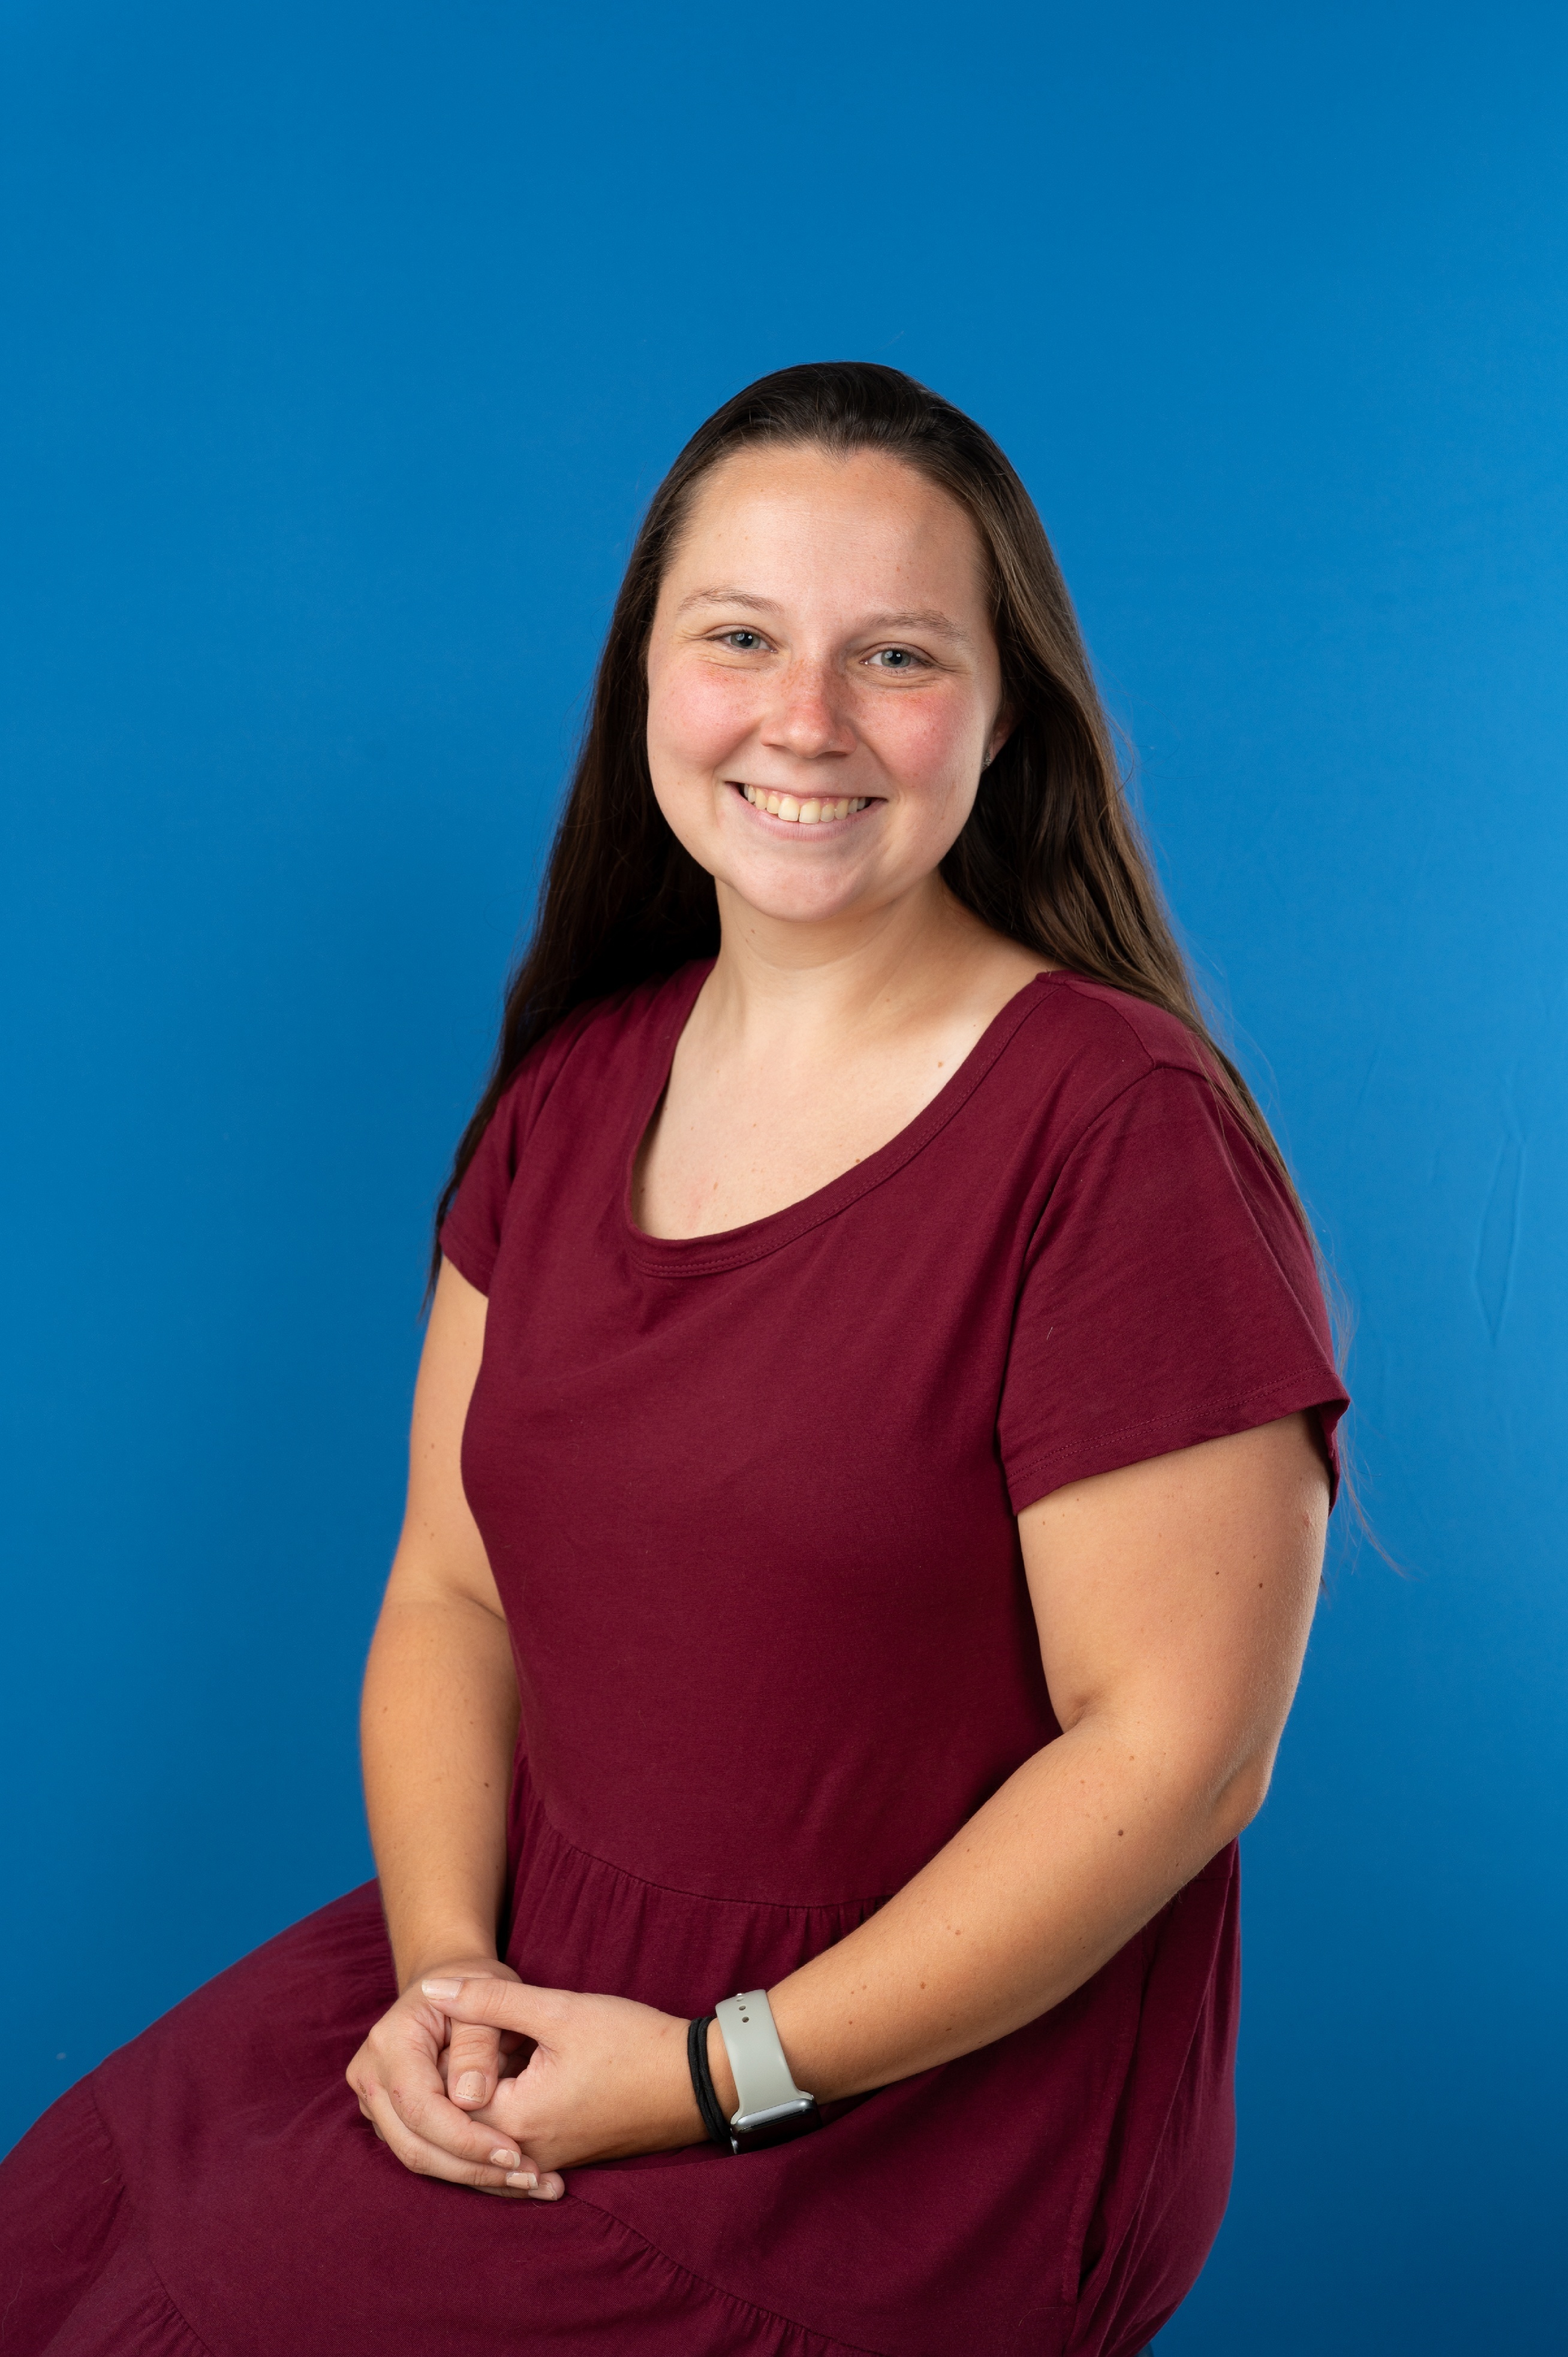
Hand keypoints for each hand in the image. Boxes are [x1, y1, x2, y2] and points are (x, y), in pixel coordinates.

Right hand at [346, 1955, 565, 2199]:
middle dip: (472, 2169)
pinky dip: (465, 2167)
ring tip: (526, 2183)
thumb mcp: (487, 1995)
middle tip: (529, 2180)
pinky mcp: (389, 2118)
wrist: (448, 1984)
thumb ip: (477, 2044)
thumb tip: (471, 2100)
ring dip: (472, 2176)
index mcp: (390, 2042)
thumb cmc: (473, 1984)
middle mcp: (371, 2075)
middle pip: (414, 2144)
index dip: (466, 2138)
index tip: (514, 2154)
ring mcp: (374, 2100)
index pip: (421, 2107)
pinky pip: (424, 2152)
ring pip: (418, 2157)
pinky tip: (506, 2176)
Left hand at [419, 1976, 705, 2173]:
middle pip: (459, 2122)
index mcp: (517, 2121)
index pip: (442, 2103)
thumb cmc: (631, 2043)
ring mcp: (546, 2159)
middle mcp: (525, 2153)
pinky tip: (513, 2067)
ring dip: (479, 2090)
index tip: (438, 2023)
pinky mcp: (563, 2155)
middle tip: (453, 2031)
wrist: (697, 2081)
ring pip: (485, 2130)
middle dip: (452, 2076)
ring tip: (485, 2045)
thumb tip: (434, 1989)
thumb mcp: (558, 2010)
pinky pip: (512, 2137)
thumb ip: (490, 2000)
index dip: (434, 2059)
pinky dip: (502, 2105)